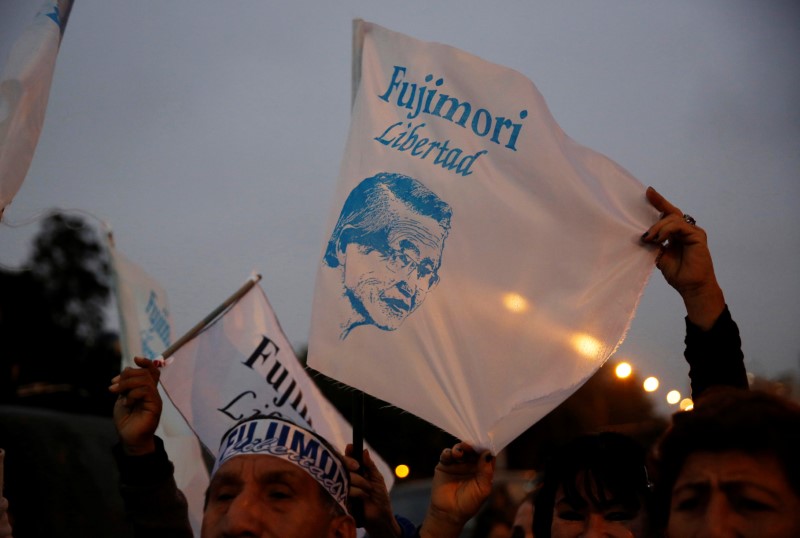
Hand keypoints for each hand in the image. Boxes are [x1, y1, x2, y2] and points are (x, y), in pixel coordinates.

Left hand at [109, 356, 161, 455]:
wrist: (129, 438)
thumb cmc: (126, 420)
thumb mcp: (123, 398)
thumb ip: (126, 385)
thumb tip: (128, 368)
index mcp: (146, 389)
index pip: (152, 371)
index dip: (146, 362)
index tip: (135, 359)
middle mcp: (153, 392)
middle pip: (145, 372)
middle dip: (127, 375)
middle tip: (113, 386)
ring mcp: (155, 399)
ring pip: (144, 380)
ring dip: (127, 384)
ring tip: (116, 393)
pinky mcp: (155, 406)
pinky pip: (145, 391)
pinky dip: (132, 394)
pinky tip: (126, 403)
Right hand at [344, 444, 400, 537]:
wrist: (379, 517)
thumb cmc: (380, 497)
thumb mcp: (377, 479)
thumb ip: (370, 465)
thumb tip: (364, 451)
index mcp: (357, 472)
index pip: (349, 459)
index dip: (348, 452)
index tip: (350, 447)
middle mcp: (349, 478)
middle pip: (343, 465)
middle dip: (352, 464)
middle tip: (358, 468)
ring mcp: (344, 488)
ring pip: (346, 476)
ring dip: (360, 482)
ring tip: (368, 490)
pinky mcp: (343, 499)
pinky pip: (347, 489)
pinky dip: (358, 492)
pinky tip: (364, 496)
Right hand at [420, 442, 494, 537]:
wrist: (449, 513)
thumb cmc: (469, 503)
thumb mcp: (482, 489)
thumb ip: (486, 472)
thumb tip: (488, 453)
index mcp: (483, 469)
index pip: (487, 455)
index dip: (487, 448)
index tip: (485, 443)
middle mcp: (471, 464)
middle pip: (473, 450)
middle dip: (472, 445)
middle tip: (470, 446)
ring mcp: (457, 463)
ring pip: (460, 449)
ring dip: (460, 447)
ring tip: (459, 453)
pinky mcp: (445, 464)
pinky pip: (446, 454)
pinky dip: (448, 452)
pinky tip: (450, 455)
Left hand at [641, 187, 724, 329]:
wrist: (691, 287)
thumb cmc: (678, 274)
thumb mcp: (660, 256)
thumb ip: (655, 244)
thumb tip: (643, 235)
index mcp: (676, 235)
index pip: (667, 216)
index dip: (659, 204)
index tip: (648, 192)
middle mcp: (686, 231)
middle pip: (671, 212)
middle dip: (659, 202)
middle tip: (648, 194)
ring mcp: (693, 232)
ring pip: (672, 219)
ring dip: (658, 227)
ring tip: (650, 238)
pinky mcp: (697, 236)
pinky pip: (679, 226)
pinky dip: (666, 230)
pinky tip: (659, 239)